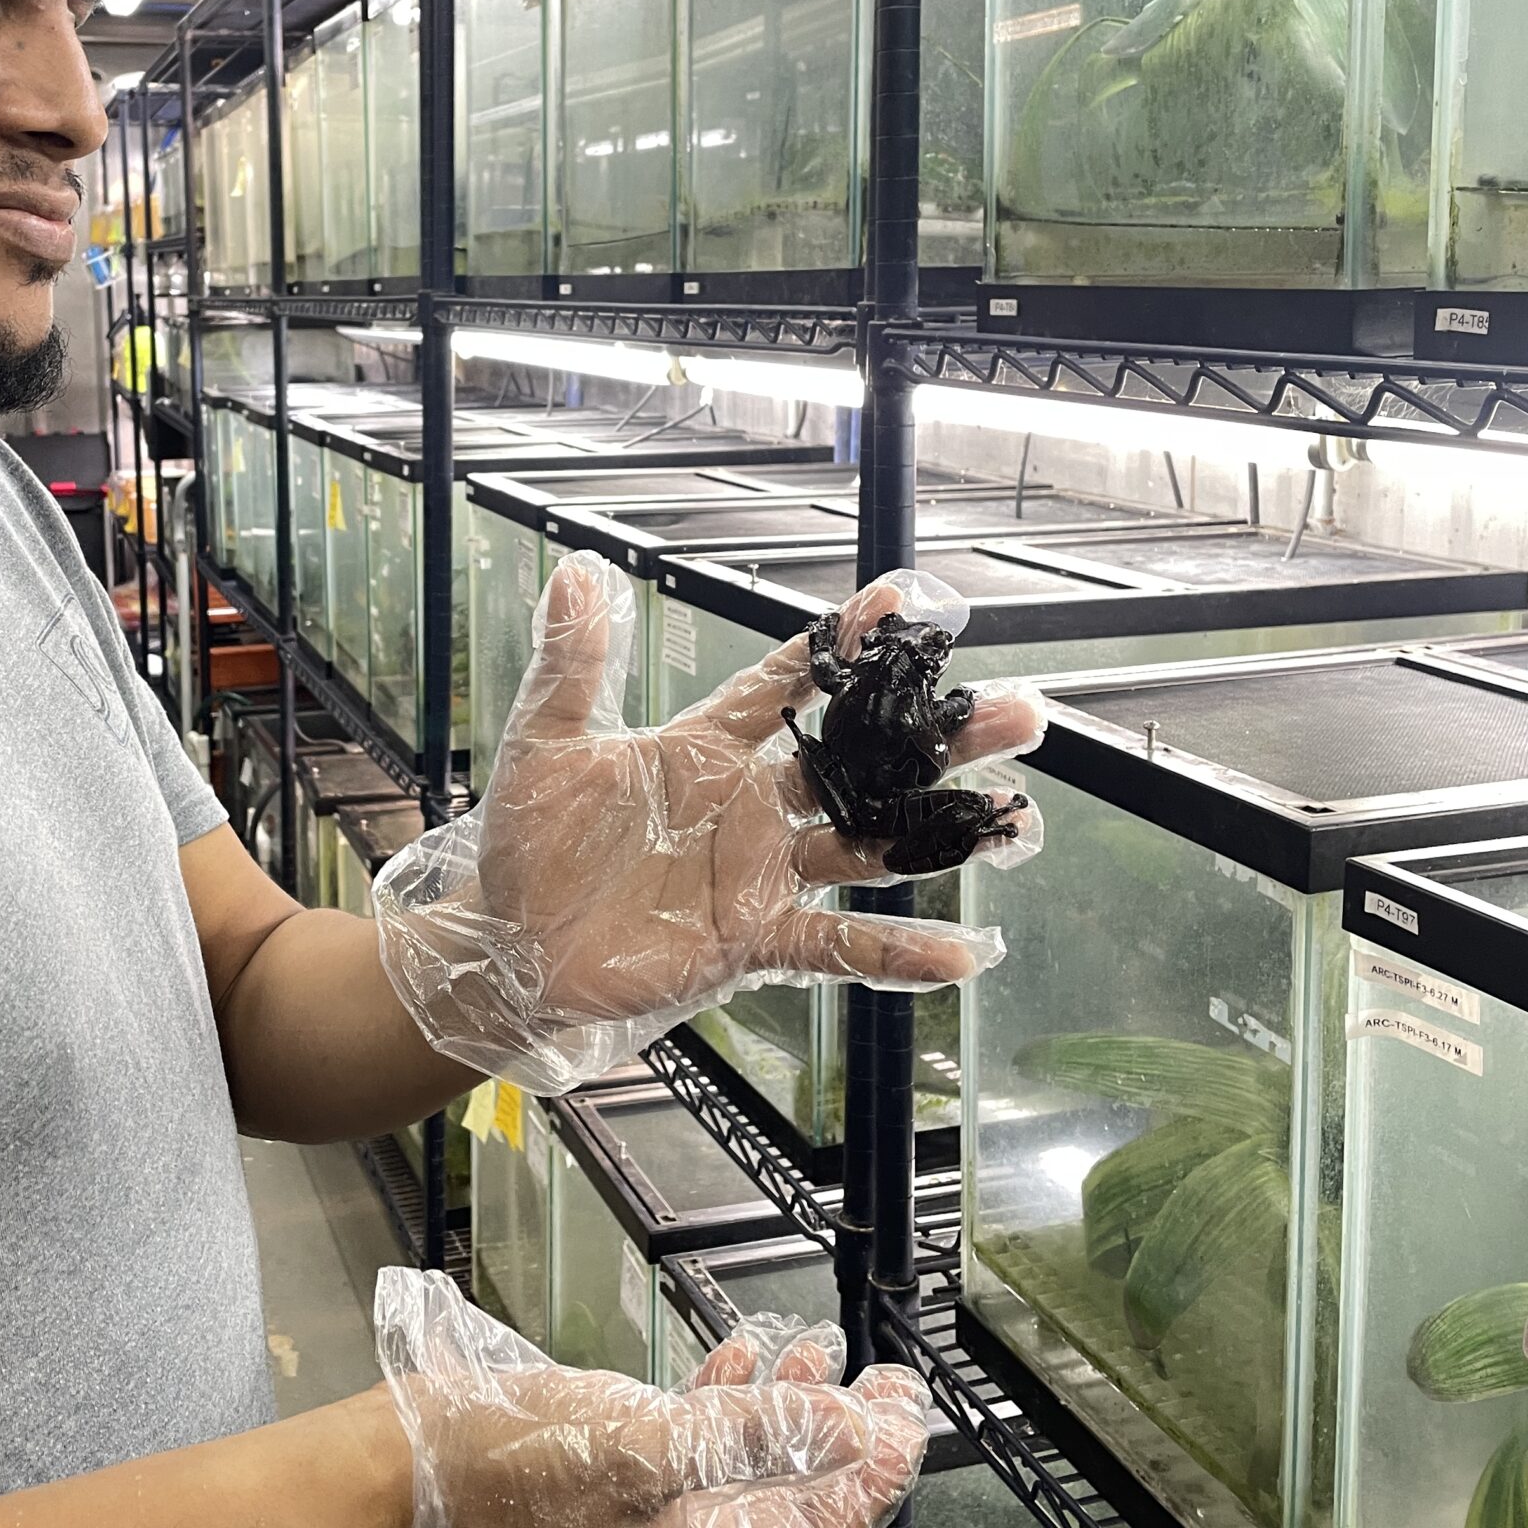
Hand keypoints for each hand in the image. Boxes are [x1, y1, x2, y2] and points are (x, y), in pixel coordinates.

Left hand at [372, 552, 1041, 1090]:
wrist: (509, 942)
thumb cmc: (530, 842)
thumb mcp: (544, 743)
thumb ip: (573, 663)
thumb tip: (576, 573)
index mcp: (709, 746)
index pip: (790, 682)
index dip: (845, 645)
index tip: (905, 603)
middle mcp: (751, 805)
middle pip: (861, 760)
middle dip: (938, 737)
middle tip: (1018, 711)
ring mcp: (760, 873)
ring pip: (870, 843)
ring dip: (941, 833)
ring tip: (1017, 818)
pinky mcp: (753, 939)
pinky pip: (837, 943)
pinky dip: (897, 952)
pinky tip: (962, 954)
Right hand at [380, 1270, 933, 1527]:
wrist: (411, 1465)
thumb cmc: (509, 1467)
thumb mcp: (640, 1447)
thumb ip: (744, 1436)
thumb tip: (851, 1429)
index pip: (818, 1514)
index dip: (874, 1466)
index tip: (910, 1414)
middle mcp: (685, 1527)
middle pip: (796, 1489)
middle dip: (849, 1434)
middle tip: (894, 1382)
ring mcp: (655, 1500)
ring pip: (753, 1460)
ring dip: (797, 1409)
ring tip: (834, 1358)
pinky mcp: (625, 1467)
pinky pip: (700, 1439)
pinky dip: (732, 1397)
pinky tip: (749, 1356)